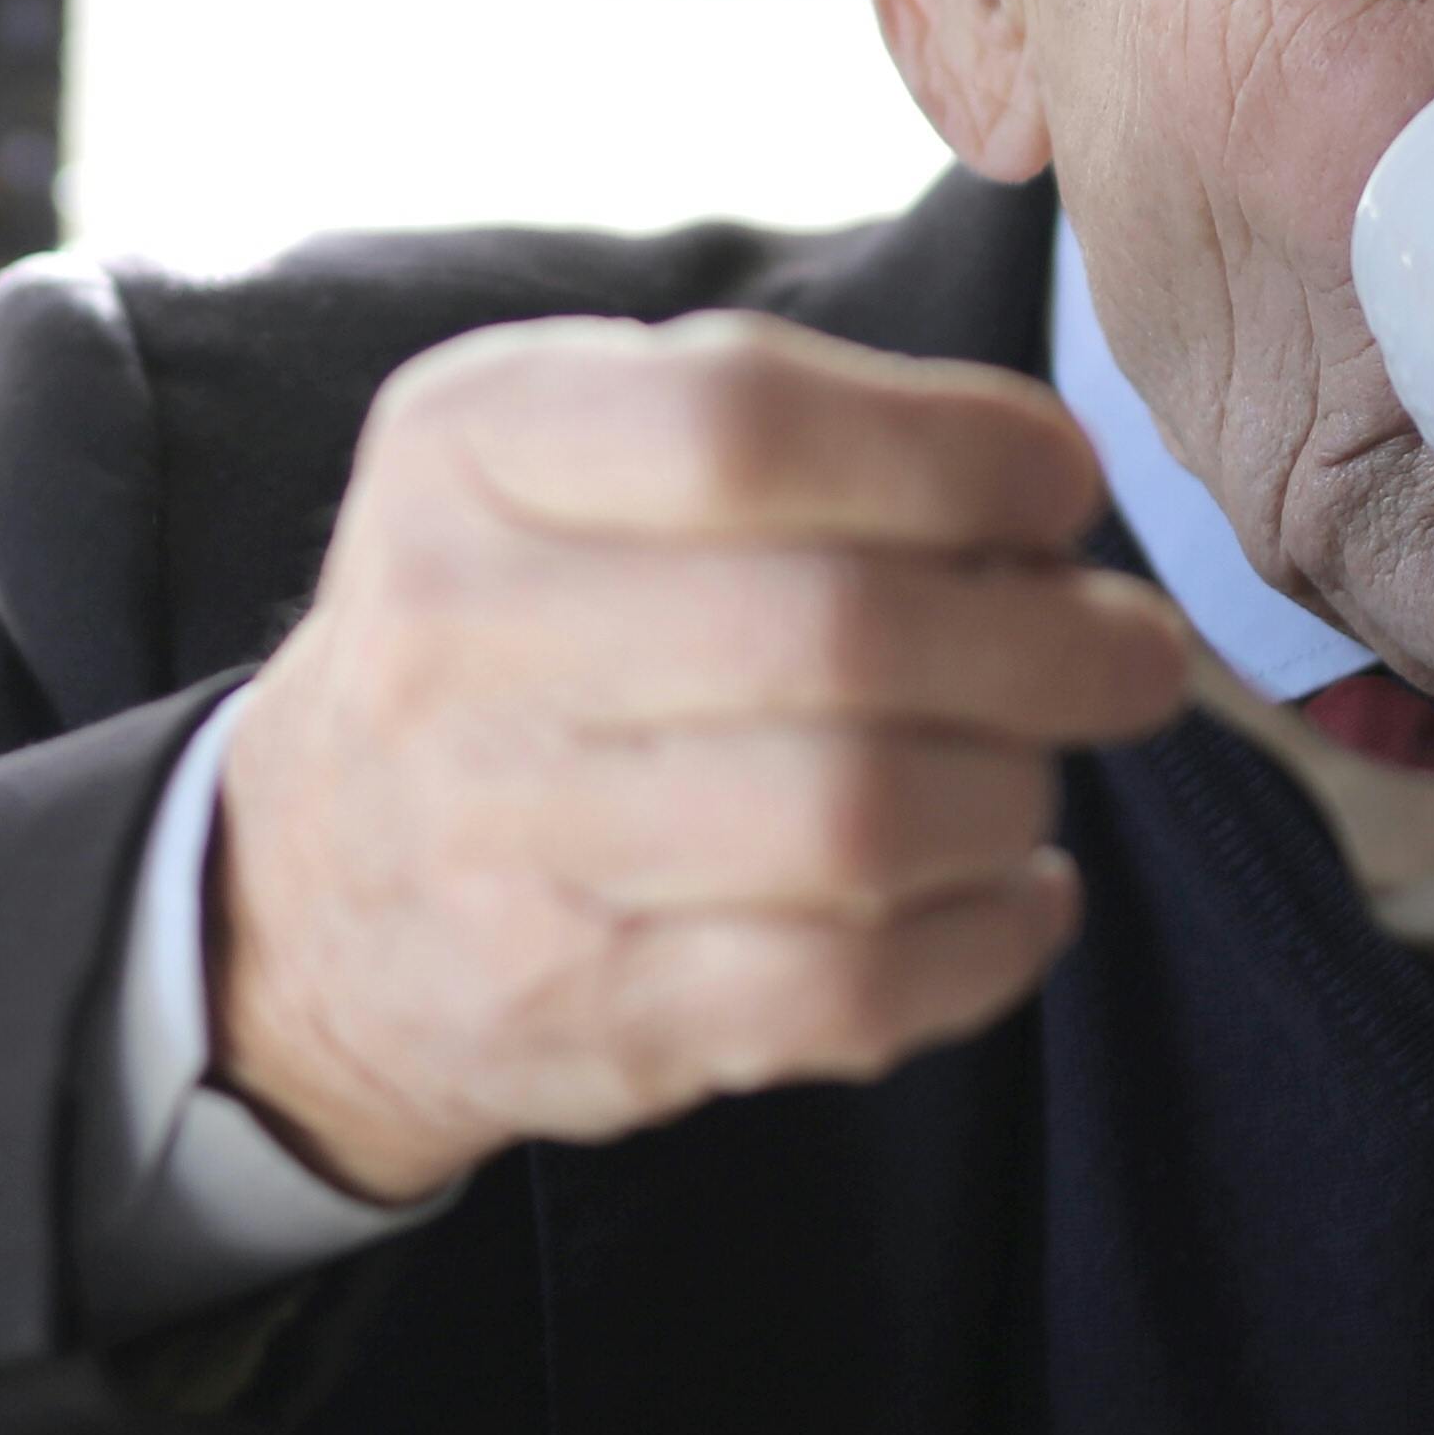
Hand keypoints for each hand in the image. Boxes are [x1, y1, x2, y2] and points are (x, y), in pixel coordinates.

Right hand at [208, 314, 1192, 1202]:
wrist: (306, 893)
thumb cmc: (509, 634)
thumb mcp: (551, 454)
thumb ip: (769, 420)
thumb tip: (1042, 477)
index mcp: (469, 454)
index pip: (744, 422)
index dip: (955, 448)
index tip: (1058, 485)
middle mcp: (459, 639)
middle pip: (833, 632)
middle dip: (1047, 642)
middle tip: (1127, 652)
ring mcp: (509, 846)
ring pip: (860, 820)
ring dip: (1016, 792)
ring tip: (1034, 770)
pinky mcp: (583, 1014)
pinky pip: (850, 988)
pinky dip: (989, 944)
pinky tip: (1018, 896)